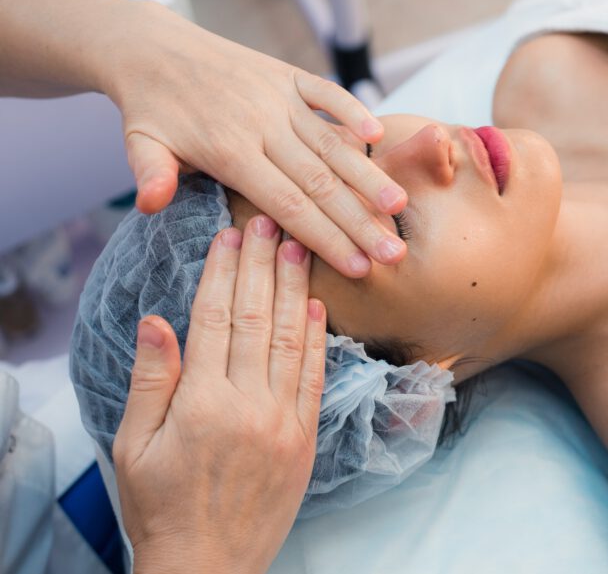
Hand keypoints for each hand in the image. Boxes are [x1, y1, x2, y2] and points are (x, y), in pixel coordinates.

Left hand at [104, 0, 406, 277]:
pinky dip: (352, 109)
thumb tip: (150, 204)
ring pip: (331, 143)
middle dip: (361, 221)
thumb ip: (151, 174)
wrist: (151, 48)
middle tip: (394, 252)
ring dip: (368, 175)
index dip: (327, 238)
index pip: (288, 205)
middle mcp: (261, 125)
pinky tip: (377, 135)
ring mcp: (277, 97)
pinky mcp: (285, 75)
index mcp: (228, 151)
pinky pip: (325, 93)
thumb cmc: (150, 109)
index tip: (361, 267)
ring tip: (399, 205)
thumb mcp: (139, 143)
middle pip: (320, 182)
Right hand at [113, 216, 324, 573]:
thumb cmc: (162, 506)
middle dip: (263, 266)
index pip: (215, 320)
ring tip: (299, 247)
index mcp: (200, 403)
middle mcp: (247, 404)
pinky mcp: (305, 437)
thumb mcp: (133, 446)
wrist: (209, 564)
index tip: (230, 236)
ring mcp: (283, 420)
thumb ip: (151, 380)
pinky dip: (317, 338)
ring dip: (295, 289)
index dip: (224, 273)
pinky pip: (315, 377)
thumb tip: (158, 320)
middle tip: (270, 224)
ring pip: (291, 340)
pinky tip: (317, 305)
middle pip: (256, 319)